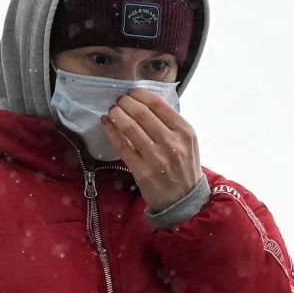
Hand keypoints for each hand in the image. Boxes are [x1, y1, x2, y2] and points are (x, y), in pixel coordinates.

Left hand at [104, 89, 201, 209]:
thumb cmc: (183, 166)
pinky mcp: (142, 171)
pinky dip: (111, 131)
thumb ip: (171, 122)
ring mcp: (156, 158)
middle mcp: (172, 143)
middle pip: (142, 113)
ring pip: (130, 128)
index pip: (158, 104)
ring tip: (112, 111)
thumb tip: (144, 102)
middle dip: (125, 103)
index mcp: (185, 131)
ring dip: (116, 114)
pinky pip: (121, 146)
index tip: (131, 93)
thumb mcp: (187, 141)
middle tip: (118, 101)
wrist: (184, 199)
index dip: (140, 94)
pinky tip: (106, 124)